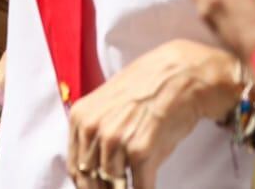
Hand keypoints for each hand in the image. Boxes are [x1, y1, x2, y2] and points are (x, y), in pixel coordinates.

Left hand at [66, 39, 237, 188]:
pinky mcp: (140, 151)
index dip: (86, 185)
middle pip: (91, 179)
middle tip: (116, 188)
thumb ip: (96, 135)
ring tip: (132, 185)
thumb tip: (93, 169)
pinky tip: (147, 187)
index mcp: (80, 119)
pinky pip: (139, 187)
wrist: (179, 77)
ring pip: (113, 186)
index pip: (75, 167)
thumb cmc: (147, 92)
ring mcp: (115, 141)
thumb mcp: (108, 108)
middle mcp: (93, 130)